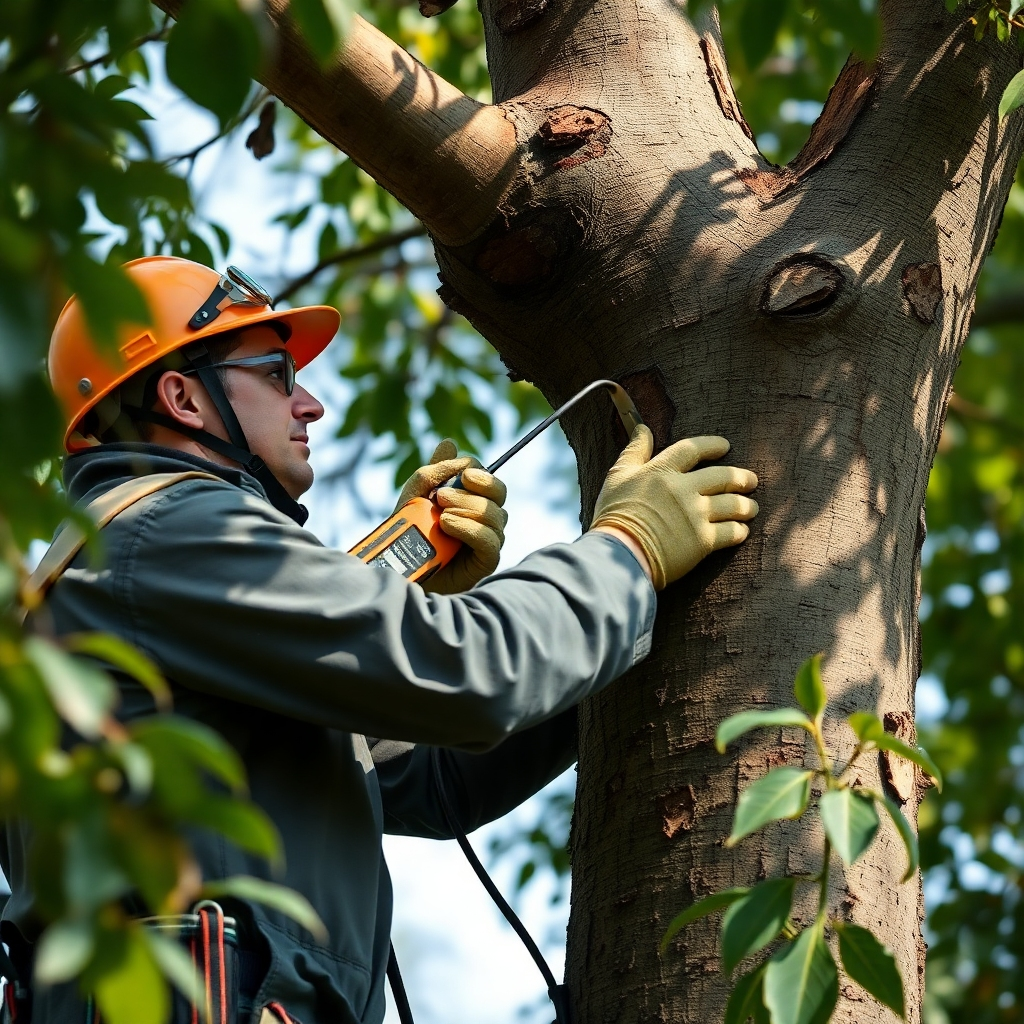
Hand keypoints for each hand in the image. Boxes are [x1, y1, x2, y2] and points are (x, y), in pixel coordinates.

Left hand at [397, 440, 507, 594]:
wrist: (400, 568)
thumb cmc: (409, 532)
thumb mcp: (416, 495)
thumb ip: (434, 471)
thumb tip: (450, 443)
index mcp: (474, 499)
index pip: (490, 478)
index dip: (479, 473)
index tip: (461, 474)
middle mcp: (487, 518)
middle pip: (499, 493)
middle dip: (475, 489)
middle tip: (442, 495)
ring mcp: (489, 540)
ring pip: (495, 516)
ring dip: (467, 509)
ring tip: (440, 515)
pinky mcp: (486, 561)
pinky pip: (489, 540)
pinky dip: (469, 528)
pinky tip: (447, 525)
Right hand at [589, 425, 758, 589]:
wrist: (619, 554)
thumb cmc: (614, 515)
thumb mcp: (617, 476)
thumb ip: (634, 451)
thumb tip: (643, 429)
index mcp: (662, 470)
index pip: (694, 449)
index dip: (712, 445)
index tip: (725, 446)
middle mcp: (684, 489)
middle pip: (723, 477)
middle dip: (741, 478)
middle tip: (751, 480)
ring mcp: (696, 515)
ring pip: (733, 504)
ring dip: (746, 506)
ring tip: (751, 508)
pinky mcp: (703, 541)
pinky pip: (731, 532)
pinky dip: (740, 531)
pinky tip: (742, 531)